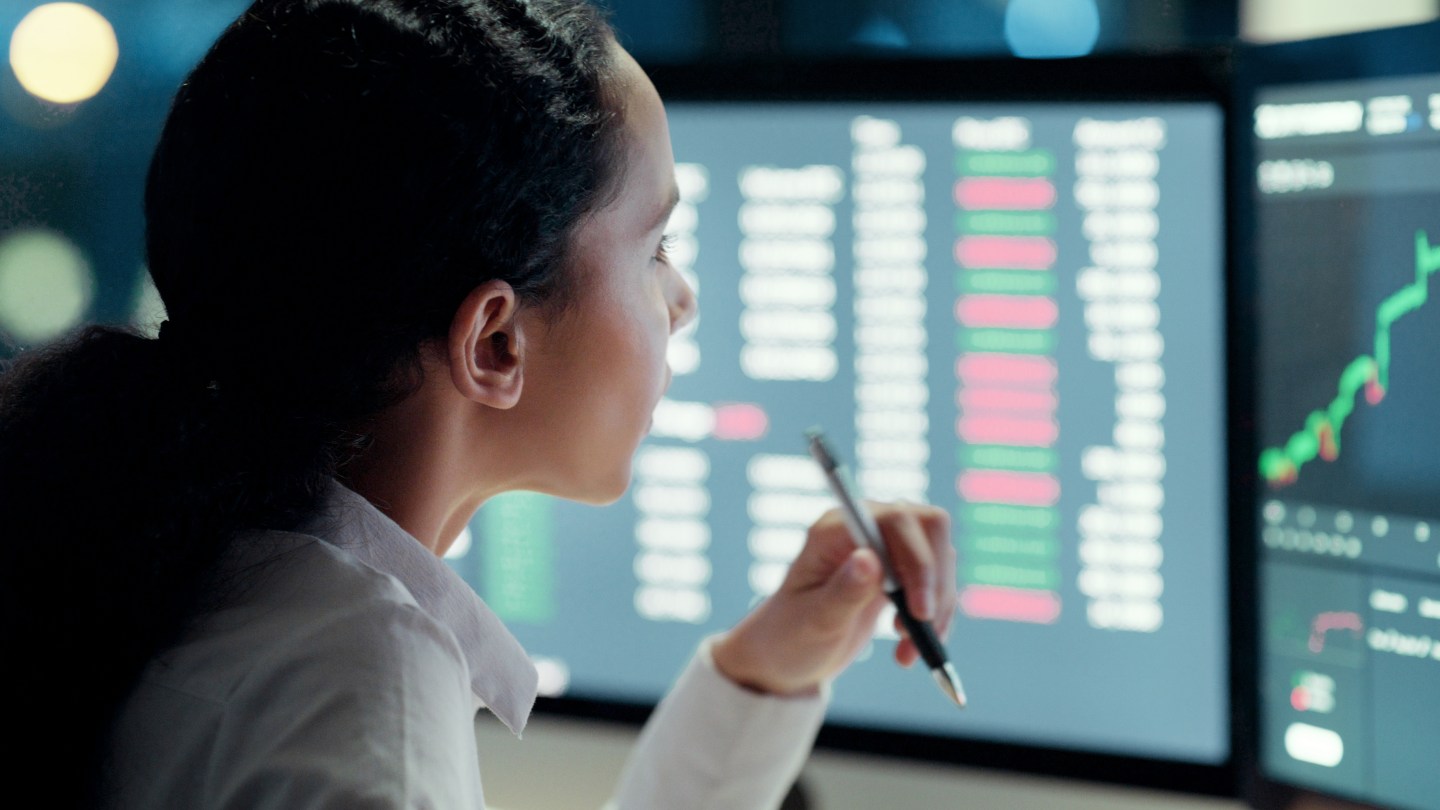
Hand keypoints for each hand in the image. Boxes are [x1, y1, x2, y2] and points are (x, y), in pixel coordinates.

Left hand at [711, 502, 955, 695]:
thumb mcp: (814, 621)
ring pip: (940, 557)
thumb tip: (869, 559)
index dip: (919, 561)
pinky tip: (909, 647)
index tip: (919, 612)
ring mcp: (884, 546)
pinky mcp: (898, 570)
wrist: (785, 656)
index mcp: (836, 529)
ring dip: (937, 607)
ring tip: (907, 650)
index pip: (896, 520)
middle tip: (921, 630)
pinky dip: (935, 616)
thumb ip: (843, 591)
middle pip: (930, 529)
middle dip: (935, 584)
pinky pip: (936, 581)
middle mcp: (864, 528)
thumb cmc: (789, 637)